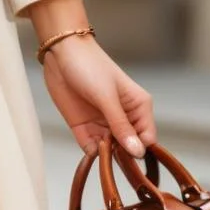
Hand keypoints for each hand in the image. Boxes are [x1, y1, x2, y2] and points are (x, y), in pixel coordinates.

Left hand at [28, 0, 155, 156]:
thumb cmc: (90, 66)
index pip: (147, 138)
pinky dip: (91, 152)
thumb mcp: (107, 97)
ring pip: (110, 150)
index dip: (139, 150)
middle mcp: (123, 118)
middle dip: (122, 155)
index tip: (128, 155)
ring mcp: (103, 123)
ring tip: (99, 148)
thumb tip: (138, 151)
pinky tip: (90, 150)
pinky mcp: (84, 126)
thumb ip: (121, 126)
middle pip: (128, 147)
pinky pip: (91, 147)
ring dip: (105, 154)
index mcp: (139, 107)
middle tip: (112, 155)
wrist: (61, 54)